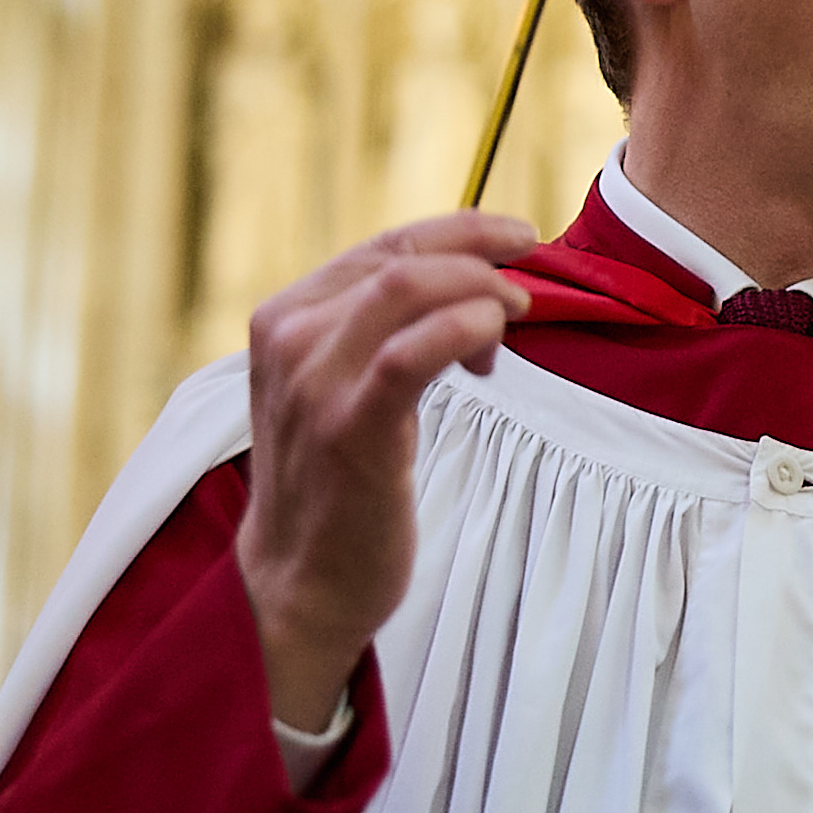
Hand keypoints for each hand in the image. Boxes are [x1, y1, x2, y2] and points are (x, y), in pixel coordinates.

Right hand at [236, 209, 536, 730]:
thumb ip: (378, 333)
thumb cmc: (339, 484)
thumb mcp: (342, 387)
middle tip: (527, 288)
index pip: (385, 246)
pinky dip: (464, 330)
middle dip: (481, 256)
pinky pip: (411, 352)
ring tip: (511, 323)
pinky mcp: (346, 426)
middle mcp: (289, 337)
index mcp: (285, 317)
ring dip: (480, 292)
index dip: (461, 232)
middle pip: (402, 258)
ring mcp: (312, 380)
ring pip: (407, 289)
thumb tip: (468, 286)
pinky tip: (489, 354)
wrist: (300, 580)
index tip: (516, 241)